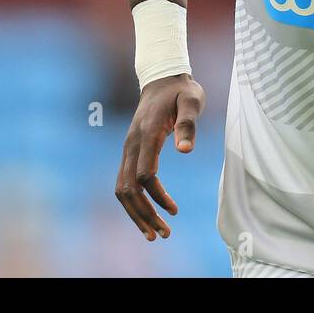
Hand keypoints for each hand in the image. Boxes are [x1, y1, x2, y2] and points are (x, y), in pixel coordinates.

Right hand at [114, 74, 204, 240]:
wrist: (162, 77)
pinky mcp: (129, 151)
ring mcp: (127, 148)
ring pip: (122, 188)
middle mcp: (132, 143)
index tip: (174, 210)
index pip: (144, 174)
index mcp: (147, 133)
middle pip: (128, 188)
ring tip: (154, 233)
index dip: (157, 196)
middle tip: (164, 235)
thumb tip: (186, 151)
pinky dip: (133, 202)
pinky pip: (124, 181)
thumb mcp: (192, 100)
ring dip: (136, 213)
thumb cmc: (181, 90)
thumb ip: (188, 124)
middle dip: (144, 214)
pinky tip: (147, 214)